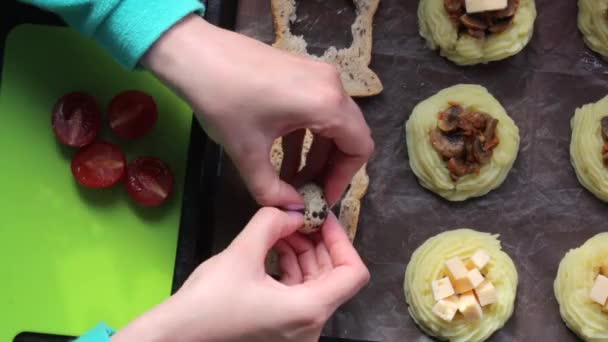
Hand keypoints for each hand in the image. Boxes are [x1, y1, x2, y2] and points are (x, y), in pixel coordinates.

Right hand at [112, 208, 369, 341]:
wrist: (177, 337)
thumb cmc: (208, 301)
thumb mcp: (240, 253)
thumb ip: (271, 223)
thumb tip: (291, 210)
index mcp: (309, 310)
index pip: (353, 272)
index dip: (341, 239)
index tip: (321, 218)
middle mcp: (311, 325)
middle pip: (335, 276)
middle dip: (318, 242)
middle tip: (299, 217)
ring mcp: (297, 331)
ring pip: (316, 283)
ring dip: (303, 252)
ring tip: (281, 229)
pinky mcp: (282, 329)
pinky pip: (299, 294)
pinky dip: (291, 269)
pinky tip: (274, 247)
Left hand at [142, 15, 373, 206]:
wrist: (194, 54)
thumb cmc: (223, 102)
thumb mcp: (248, 154)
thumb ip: (272, 191)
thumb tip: (292, 210)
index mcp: (327, 104)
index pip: (359, 148)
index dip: (344, 179)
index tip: (321, 198)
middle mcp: (332, 86)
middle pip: (350, 135)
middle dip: (331, 168)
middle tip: (309, 191)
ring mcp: (318, 74)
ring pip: (333, 123)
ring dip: (316, 154)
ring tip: (293, 180)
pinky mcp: (302, 71)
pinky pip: (317, 109)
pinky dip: (306, 135)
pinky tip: (282, 157)